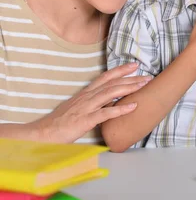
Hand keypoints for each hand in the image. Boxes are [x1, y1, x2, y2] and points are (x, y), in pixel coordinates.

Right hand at [34, 63, 149, 142]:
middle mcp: (87, 97)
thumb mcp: (79, 109)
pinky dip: (120, 109)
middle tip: (148, 76)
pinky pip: (105, 113)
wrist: (43, 134)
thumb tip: (110, 102)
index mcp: (85, 94)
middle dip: (131, 79)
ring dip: (129, 88)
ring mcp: (86, 107)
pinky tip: (133, 107)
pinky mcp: (85, 120)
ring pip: (110, 93)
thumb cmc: (61, 123)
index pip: (105, 77)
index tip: (135, 65)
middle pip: (112, 83)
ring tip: (144, 86)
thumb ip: (94, 104)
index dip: (120, 70)